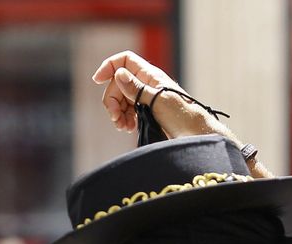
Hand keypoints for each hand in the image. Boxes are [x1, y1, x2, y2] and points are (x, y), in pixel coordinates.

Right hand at [92, 51, 233, 141]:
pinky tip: (128, 128)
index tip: (97, 80)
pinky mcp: (145, 112)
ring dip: (117, 113)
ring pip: (120, 100)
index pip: (125, 61)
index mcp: (150, 75)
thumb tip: (119, 74)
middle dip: (112, 100)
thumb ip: (136, 88)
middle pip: (117, 84)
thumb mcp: (157, 100)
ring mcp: (144, 98)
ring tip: (123, 127)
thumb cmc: (181, 115)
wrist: (194, 134)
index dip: (110, 66)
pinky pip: (126, 111)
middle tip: (116, 118)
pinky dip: (123, 119)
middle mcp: (145, 84)